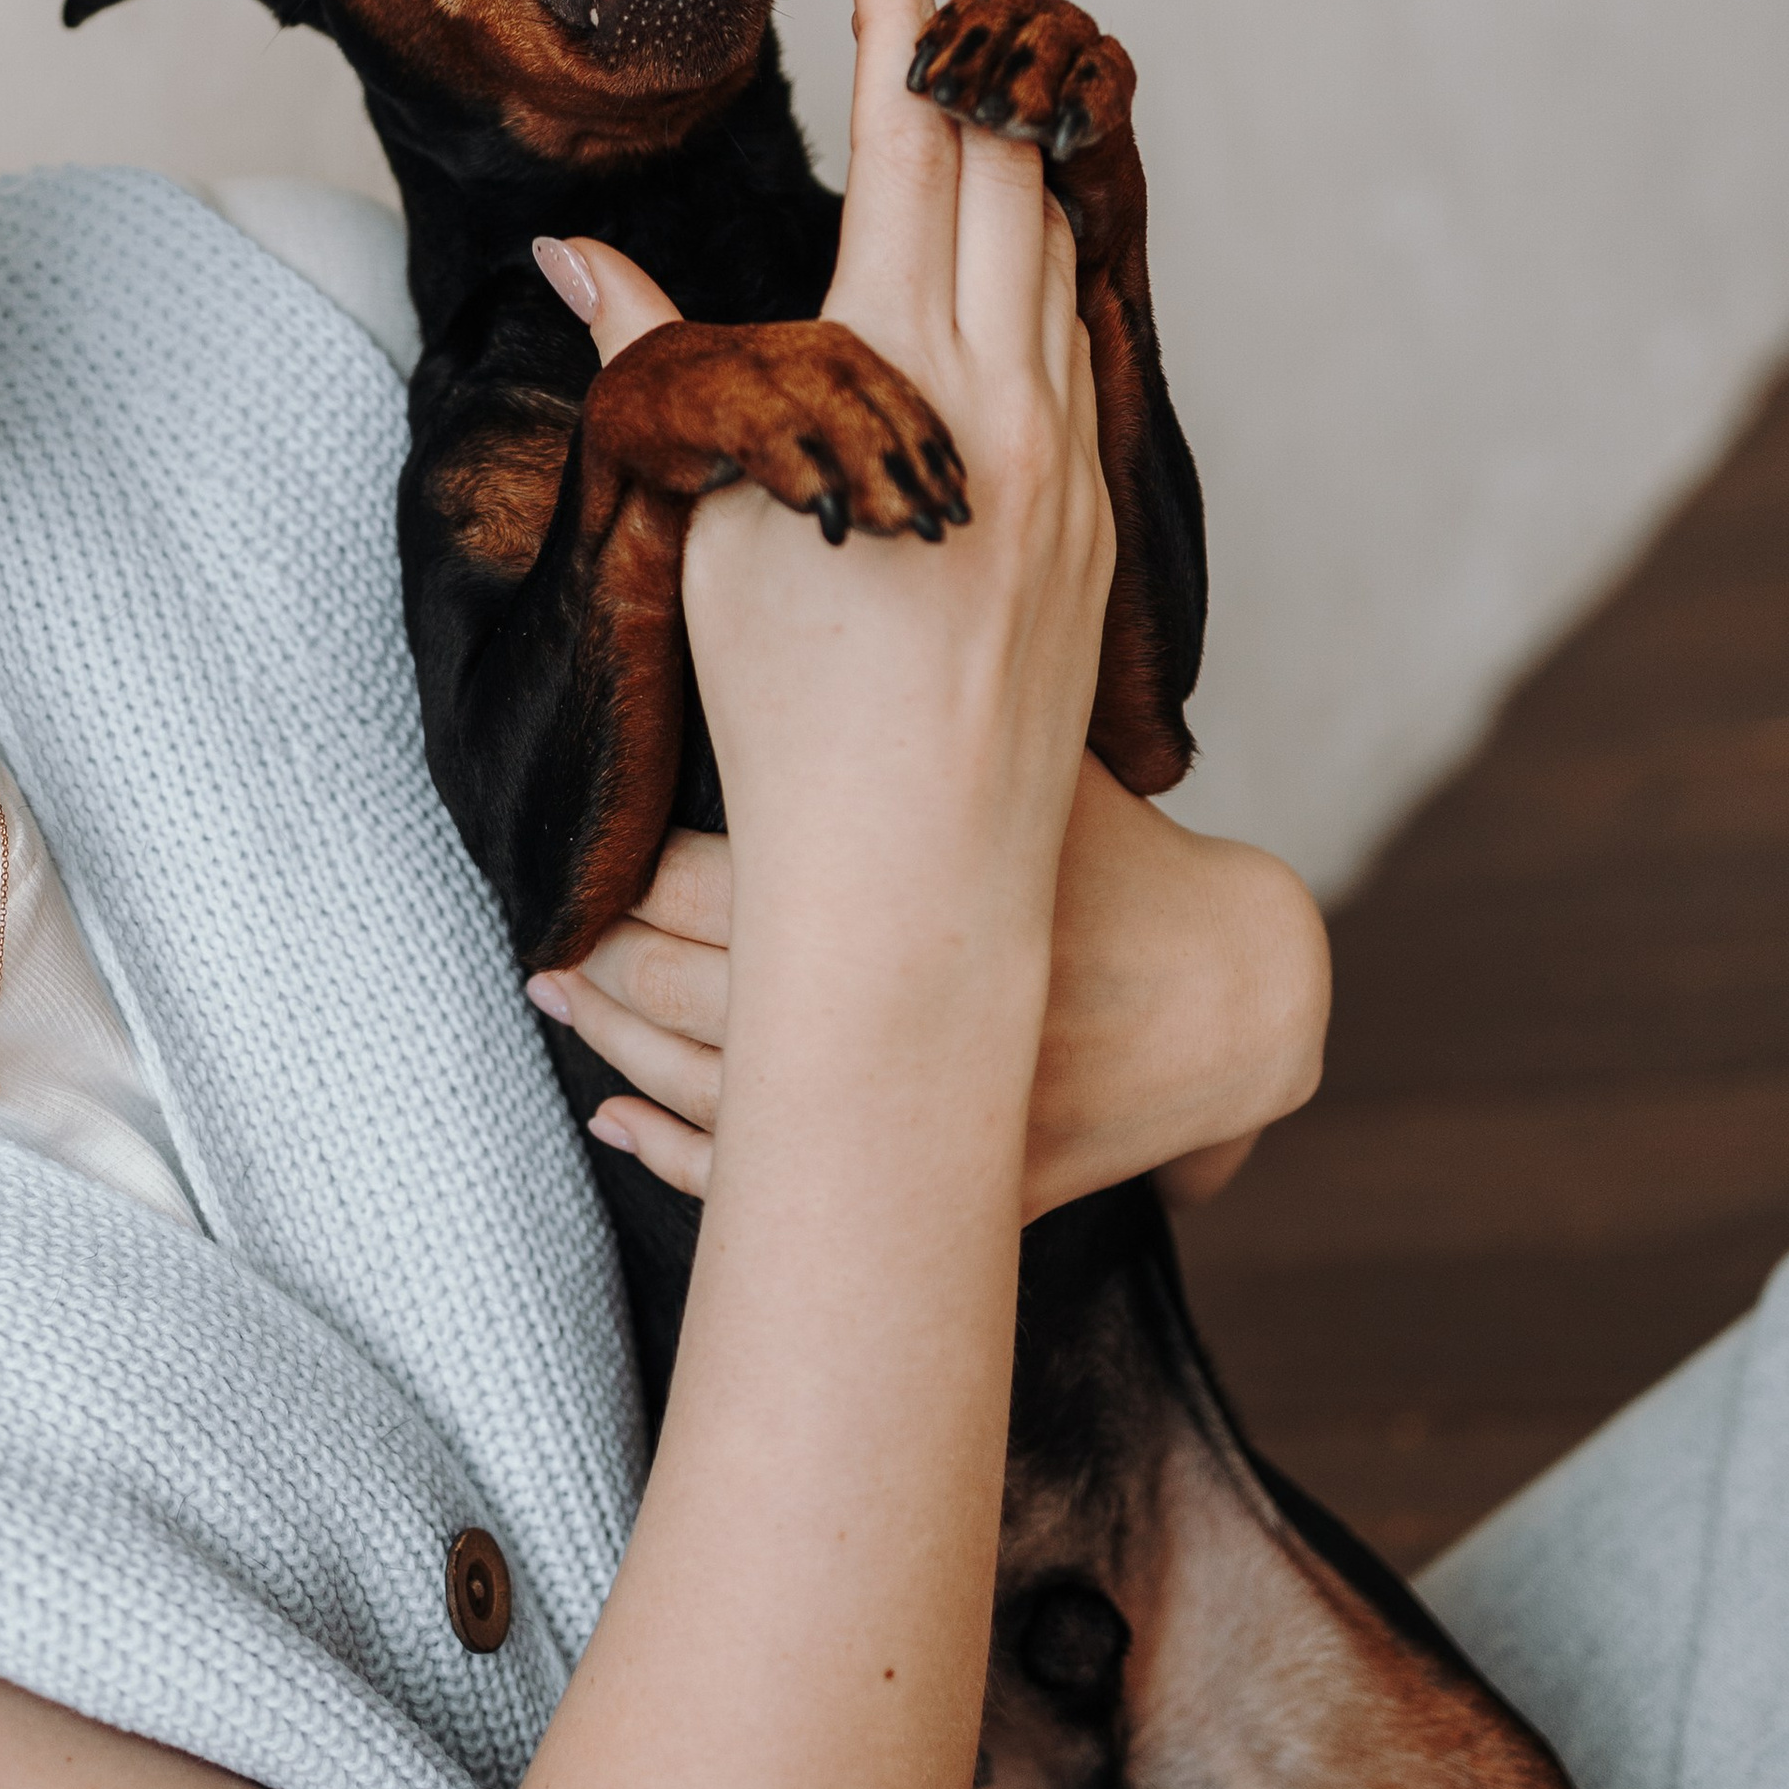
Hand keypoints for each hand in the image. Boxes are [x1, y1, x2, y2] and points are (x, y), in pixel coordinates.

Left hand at [531, 781, 1326, 1219]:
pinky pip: (792, 1193)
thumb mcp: (1040, 769)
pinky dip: (690, 1160)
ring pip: (739, 1101)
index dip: (642, 891)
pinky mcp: (949, 1184)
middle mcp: (926, 1018)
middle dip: (614, 975)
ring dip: (629, 1059)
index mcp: (935, 906)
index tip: (579, 877)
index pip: (746, 897)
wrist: (1245, 998)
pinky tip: (618, 1124)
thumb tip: (833, 595)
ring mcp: (938, 1120)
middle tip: (542, 954)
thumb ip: (939, 716)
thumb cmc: (1127, 863)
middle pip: (716, 1002)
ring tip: (562, 1010)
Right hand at [545, 0, 1113, 1041]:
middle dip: (966, 72)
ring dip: (1011, 173)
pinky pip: (1077, 351)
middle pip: (1002, 178)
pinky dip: (1041, 275)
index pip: (909, 153)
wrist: (920, 875)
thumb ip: (665, 360)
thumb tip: (571, 256)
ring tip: (970, 107)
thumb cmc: (784, 707)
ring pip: (1055, 261)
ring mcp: (1069, 461)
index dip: (896, 30)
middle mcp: (1011, 400)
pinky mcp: (1095, 521)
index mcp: (900, 380)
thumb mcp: (707, 516)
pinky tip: (1015, 264)